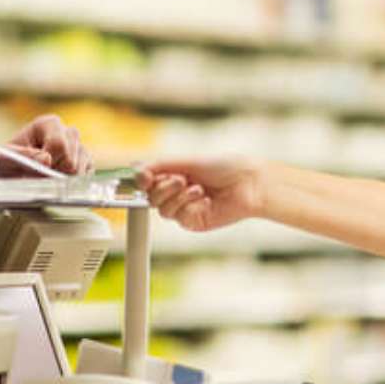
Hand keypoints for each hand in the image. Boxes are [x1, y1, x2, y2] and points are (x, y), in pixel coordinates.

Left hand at [0, 114, 92, 176]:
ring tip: (45, 180)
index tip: (33, 172)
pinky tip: (56, 182)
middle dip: (53, 174)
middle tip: (37, 179)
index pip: (58, 144)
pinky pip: (85, 176)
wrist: (10, 175)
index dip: (48, 164)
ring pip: (80, 169)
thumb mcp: (4, 161)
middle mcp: (66, 131)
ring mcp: (78, 146)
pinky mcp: (85, 162)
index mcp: (48, 124)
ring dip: (61, 181)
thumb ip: (23, 158)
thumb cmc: (6, 165)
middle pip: (71, 159)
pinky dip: (71, 184)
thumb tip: (46, 160)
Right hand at [139, 158, 264, 230]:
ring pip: (163, 209)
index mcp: (174, 175)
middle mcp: (177, 193)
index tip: (144, 177)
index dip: (143, 180)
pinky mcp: (194, 222)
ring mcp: (185, 209)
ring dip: (178, 197)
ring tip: (197, 188)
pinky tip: (205, 200)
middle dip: (163, 187)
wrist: (248, 184)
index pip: (148, 181)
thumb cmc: (224, 168)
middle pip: (151, 197)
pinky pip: (180, 217)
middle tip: (180, 179)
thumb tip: (136, 169)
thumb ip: (160, 165)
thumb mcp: (188, 161)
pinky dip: (191, 206)